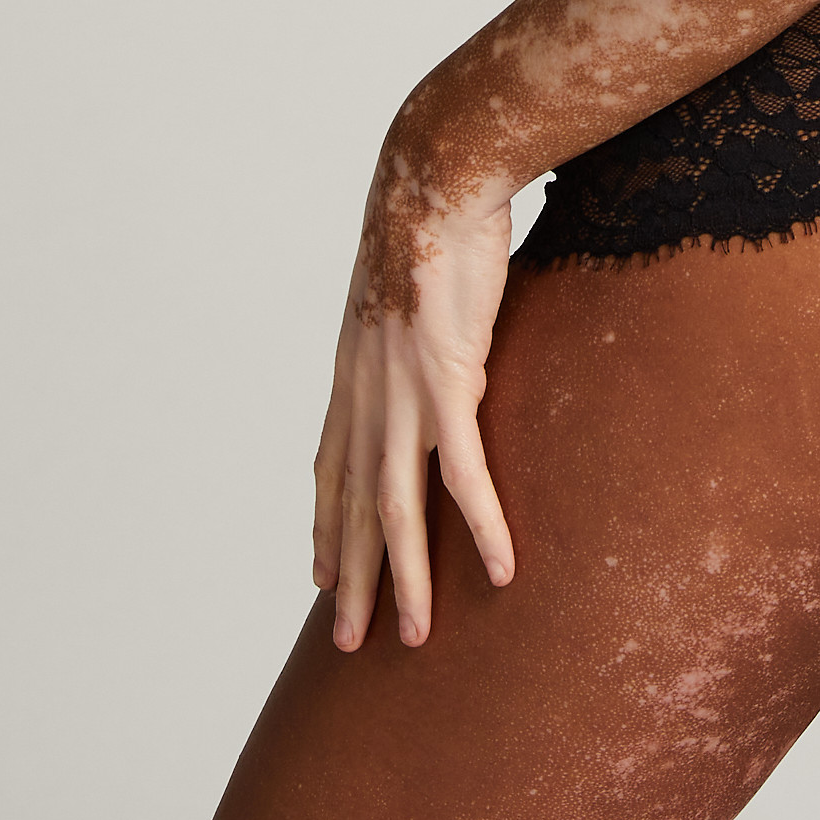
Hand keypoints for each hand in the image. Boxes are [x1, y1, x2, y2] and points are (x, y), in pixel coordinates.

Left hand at [310, 158, 516, 649]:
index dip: (324, 525)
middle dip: (350, 578)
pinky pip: (463, 473)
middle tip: (350, 643)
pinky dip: (480, 527)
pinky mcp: (446, 381)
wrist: (434, 176)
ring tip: (415, 636)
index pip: (328, 467)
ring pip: (395, 509)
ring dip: (406, 579)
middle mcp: (366, 392)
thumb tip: (444, 326)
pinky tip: (500, 568)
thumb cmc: (431, 212)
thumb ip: (419, 319)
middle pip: (351, 505)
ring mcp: (402, 392)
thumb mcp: (409, 277)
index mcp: (353, 369)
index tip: (319, 574)